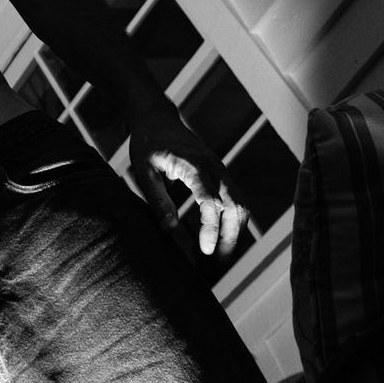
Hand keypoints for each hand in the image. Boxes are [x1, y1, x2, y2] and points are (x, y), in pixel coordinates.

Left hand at [129, 114, 249, 256]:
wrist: (156, 118)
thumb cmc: (146, 144)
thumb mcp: (144, 172)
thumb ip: (157, 200)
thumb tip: (169, 231)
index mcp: (193, 166)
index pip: (211, 202)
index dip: (211, 228)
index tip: (205, 250)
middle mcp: (213, 167)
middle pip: (235, 205)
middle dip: (230, 237)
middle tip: (218, 264)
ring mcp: (220, 169)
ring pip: (240, 203)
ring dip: (234, 231)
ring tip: (222, 258)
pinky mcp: (220, 172)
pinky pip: (234, 198)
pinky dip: (233, 220)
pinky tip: (223, 238)